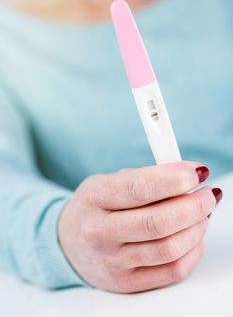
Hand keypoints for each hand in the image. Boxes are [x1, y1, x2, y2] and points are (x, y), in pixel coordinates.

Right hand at [58, 161, 220, 292]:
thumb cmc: (96, 207)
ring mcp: (112, 262)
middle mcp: (99, 232)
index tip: (197, 172)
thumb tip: (189, 174)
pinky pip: (172, 271)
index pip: (139, 188)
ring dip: (196, 227)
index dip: (174, 179)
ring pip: (169, 249)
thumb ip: (147, 176)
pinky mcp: (126, 283)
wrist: (70, 241)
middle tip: (208, 194)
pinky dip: (192, 250)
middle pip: (157, 222)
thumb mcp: (109, 181)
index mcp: (94, 198)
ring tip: (201, 213)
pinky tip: (192, 235)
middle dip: (194, 206)